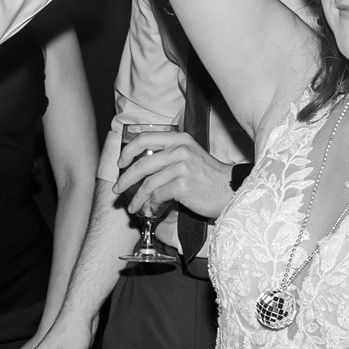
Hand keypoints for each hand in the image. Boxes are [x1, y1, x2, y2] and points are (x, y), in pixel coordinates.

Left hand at [115, 129, 234, 220]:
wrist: (230, 190)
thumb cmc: (209, 176)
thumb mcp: (190, 155)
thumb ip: (169, 154)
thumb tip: (140, 165)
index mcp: (179, 139)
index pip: (145, 138)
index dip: (128, 151)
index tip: (121, 163)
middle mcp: (180, 150)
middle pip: (141, 164)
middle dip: (125, 179)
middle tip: (118, 189)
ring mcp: (181, 167)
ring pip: (148, 184)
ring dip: (137, 198)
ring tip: (133, 208)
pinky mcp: (183, 185)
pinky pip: (158, 196)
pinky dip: (152, 205)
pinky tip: (152, 210)